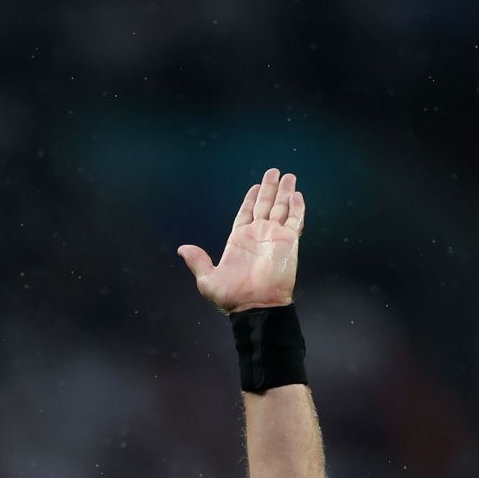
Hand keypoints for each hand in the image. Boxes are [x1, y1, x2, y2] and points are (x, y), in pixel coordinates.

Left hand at [177, 167, 304, 313]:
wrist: (256, 305)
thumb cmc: (232, 295)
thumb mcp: (208, 279)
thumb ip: (198, 261)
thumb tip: (182, 249)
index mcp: (239, 240)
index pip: (246, 213)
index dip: (251, 199)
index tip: (255, 186)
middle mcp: (258, 235)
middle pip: (265, 205)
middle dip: (270, 189)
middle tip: (274, 172)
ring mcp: (275, 236)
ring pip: (282, 208)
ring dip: (285, 192)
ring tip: (288, 176)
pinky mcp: (289, 241)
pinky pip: (295, 220)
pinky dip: (297, 207)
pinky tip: (296, 194)